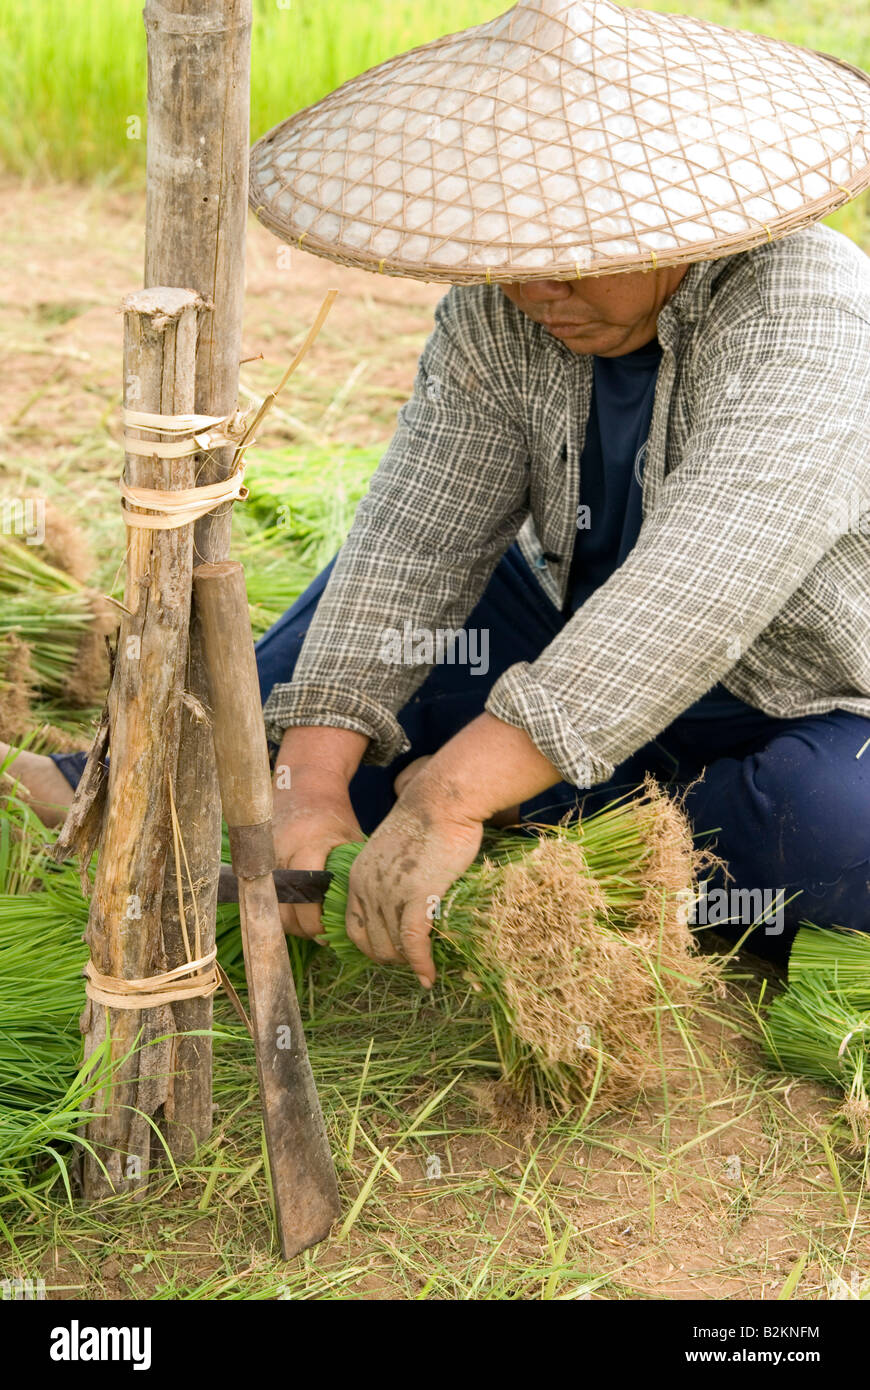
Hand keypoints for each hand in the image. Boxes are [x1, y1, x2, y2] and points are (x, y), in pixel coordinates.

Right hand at [272, 727, 366, 936]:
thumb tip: (362, 916)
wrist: (302, 786)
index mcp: (307, 844)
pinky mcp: (253, 861)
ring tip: (310, 927)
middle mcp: (279, 852)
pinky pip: (263, 897)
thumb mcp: (350, 839)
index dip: (315, 920)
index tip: (328, 932)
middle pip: (284, 907)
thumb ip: (352, 873)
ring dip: (289, 923)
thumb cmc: (334, 815)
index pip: (306, 894)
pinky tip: (296, 913)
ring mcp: (262, 857)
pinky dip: (279, 910)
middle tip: (322, 936)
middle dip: (303, 928)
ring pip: (270, 907)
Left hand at [345, 771, 483, 986]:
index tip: (390, 953)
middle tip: (412, 962)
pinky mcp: (416, 896)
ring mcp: (389, 893)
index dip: (370, 946)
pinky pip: (413, 942)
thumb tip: (403, 896)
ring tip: (423, 969)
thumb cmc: (425, 821)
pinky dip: (421, 964)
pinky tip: (429, 977)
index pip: (353, 927)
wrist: (442, 801)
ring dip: (408, 963)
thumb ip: (389, 875)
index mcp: (357, 876)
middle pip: (370, 943)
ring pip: (392, 946)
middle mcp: (366, 888)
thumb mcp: (393, 850)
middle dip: (391, 959)